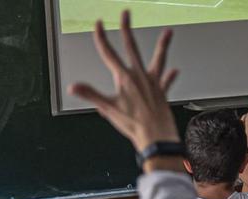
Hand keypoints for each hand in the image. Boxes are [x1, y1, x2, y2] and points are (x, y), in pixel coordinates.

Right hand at [68, 12, 179, 152]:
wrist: (155, 136)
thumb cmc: (133, 124)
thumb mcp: (107, 109)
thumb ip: (90, 94)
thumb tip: (73, 87)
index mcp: (124, 78)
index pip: (109, 54)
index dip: (101, 38)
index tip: (98, 25)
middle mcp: (139, 75)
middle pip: (132, 47)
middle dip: (126, 29)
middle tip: (126, 14)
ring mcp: (152, 82)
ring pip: (157, 58)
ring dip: (162, 45)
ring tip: (168, 32)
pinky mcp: (161, 91)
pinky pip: (166, 81)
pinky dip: (169, 76)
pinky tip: (174, 70)